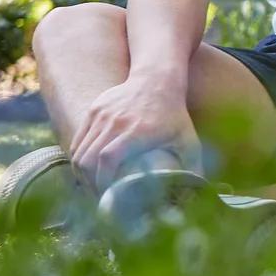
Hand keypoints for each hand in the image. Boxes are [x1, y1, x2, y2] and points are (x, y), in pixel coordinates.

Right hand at [69, 75, 199, 189]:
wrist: (158, 79)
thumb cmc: (174, 114)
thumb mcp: (188, 139)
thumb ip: (192, 166)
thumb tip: (196, 191)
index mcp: (138, 131)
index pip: (107, 159)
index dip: (102, 181)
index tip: (108, 196)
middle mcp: (116, 122)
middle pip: (88, 158)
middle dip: (90, 182)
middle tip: (99, 196)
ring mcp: (102, 115)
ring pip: (80, 151)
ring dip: (82, 173)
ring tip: (92, 186)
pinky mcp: (94, 110)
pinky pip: (78, 140)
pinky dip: (79, 158)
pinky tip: (86, 170)